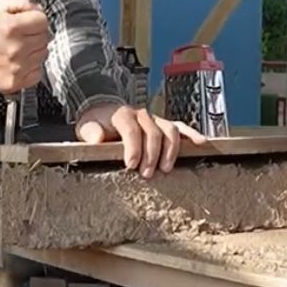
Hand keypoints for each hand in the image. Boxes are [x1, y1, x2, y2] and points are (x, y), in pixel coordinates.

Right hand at [0, 0, 48, 92]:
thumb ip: (19, 0)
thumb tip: (37, 7)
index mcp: (11, 27)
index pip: (42, 20)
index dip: (36, 18)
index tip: (29, 21)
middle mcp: (16, 48)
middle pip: (45, 37)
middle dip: (35, 33)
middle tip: (22, 34)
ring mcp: (17, 67)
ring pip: (43, 54)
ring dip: (35, 50)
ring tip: (20, 48)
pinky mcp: (16, 81)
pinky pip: (38, 72)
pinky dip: (32, 67)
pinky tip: (20, 62)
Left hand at [75, 103, 206, 178]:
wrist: (104, 112)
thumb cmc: (96, 124)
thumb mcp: (86, 127)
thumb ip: (91, 132)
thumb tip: (98, 138)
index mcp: (122, 114)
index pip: (131, 129)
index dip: (133, 147)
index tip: (131, 165)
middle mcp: (141, 114)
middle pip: (153, 132)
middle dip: (152, 154)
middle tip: (147, 174)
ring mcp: (155, 119)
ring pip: (170, 130)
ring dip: (170, 151)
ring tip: (166, 169)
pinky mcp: (163, 125)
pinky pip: (180, 128)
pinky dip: (191, 134)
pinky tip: (200, 143)